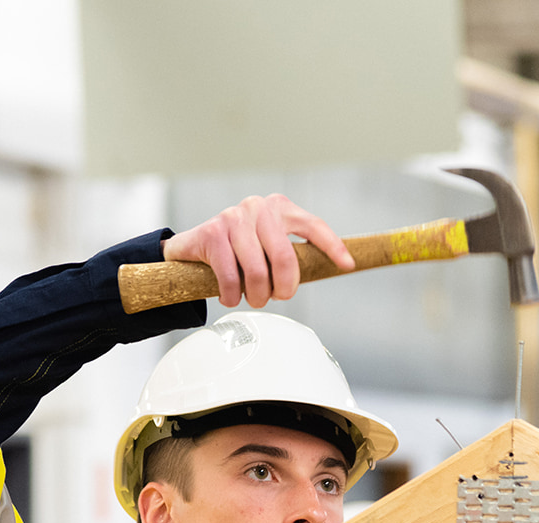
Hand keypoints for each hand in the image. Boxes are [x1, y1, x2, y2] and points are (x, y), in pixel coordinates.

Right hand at [162, 195, 353, 308]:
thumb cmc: (236, 252)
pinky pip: (230, 276)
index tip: (347, 265)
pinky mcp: (212, 232)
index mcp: (279, 207)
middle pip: (285, 257)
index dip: (332, 246)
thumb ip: (291, 254)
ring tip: (252, 299)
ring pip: (257, 271)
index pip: (313, 225)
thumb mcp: (268, 247)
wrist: (191, 248)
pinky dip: (232, 296)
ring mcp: (234, 217)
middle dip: (284, 288)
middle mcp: (259, 207)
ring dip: (256, 296)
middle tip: (277, 298)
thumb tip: (327, 270)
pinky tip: (231, 297)